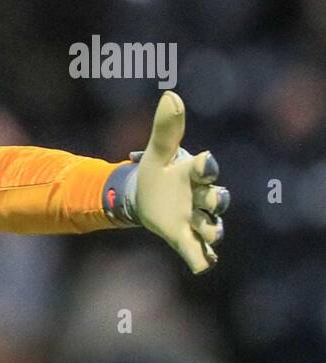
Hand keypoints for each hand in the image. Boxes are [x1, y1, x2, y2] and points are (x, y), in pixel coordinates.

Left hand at [115, 91, 229, 273]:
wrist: (145, 198)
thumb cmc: (157, 173)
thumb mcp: (156, 152)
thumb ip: (164, 128)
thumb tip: (170, 95)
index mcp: (194, 173)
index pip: (205, 168)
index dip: (207, 165)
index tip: (205, 160)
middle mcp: (201, 197)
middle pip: (217, 200)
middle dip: (216, 201)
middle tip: (210, 200)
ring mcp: (195, 219)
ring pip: (212, 227)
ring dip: (212, 231)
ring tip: (211, 237)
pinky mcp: (184, 237)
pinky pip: (196, 251)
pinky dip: (201, 259)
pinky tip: (202, 266)